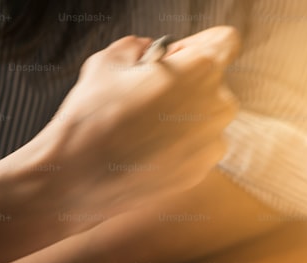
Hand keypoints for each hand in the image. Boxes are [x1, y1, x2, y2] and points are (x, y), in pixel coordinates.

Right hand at [25, 26, 240, 226]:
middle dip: (187, 81)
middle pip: (212, 80)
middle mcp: (218, 104)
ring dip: (184, 114)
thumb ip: (139, 46)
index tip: (176, 55)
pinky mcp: (205, 167)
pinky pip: (200, 144)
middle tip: (150, 93)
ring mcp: (214, 139)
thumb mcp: (108, 61)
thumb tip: (148, 51)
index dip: (197, 45)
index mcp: (199, 69)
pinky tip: (150, 148)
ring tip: (145, 125)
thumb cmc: (93, 116)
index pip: (225, 41)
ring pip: (207, 115)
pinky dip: (181, 143)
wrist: (82, 178)